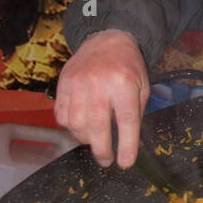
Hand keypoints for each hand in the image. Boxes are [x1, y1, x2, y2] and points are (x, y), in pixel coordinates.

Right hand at [54, 29, 148, 168]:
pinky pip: (61, 115)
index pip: (126, 120)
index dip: (126, 145)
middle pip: (96, 126)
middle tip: (106, 160)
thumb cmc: (127, 67)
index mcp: (124, 83)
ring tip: (94, 141)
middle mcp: (99, 83)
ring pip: (76, 123)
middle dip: (101, 149)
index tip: (125, 162)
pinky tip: (80, 127)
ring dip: (85, 139)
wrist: (106, 40)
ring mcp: (77, 83)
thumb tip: (128, 142)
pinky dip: (70, 127)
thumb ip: (135, 112)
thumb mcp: (141, 86)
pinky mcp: (63, 84)